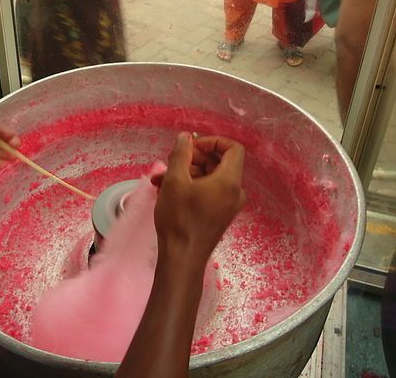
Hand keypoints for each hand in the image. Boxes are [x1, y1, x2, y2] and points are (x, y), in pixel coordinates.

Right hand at [152, 133, 245, 262]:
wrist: (182, 258)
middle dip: (193, 158)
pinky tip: (167, 191)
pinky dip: (191, 186)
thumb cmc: (179, 218)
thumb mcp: (174, 181)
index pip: (233, 148)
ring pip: (210, 178)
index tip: (191, 147)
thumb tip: (185, 137)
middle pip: (219, 162)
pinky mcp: (220, 215)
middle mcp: (235, 192)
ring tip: (160, 180)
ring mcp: (229, 205)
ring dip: (186, 173)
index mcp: (230, 181)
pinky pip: (209, 191)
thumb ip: (181, 154)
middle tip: (171, 162)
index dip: (212, 141)